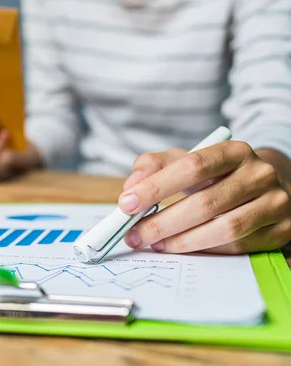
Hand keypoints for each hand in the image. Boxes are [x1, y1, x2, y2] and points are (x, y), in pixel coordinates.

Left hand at [120, 141, 290, 253]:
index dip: (157, 186)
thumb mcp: (185, 161)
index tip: (126, 204)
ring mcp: (275, 203)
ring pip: (224, 229)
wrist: (264, 187)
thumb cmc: (215, 175)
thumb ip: (154, 166)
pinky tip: (182, 248)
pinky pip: (238, 246)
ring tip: (156, 243)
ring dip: (182, 241)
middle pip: (206, 203)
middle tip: (134, 234)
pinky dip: (205, 250)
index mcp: (234, 151)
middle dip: (162, 223)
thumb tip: (131, 187)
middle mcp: (259, 174)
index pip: (193, 166)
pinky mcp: (282, 230)